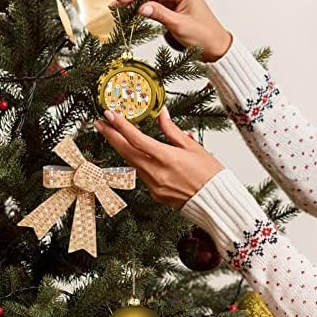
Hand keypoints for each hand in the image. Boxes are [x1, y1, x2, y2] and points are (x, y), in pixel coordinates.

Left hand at [94, 108, 223, 207]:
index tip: (110, 114)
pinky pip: (142, 175)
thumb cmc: (210, 175)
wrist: (217, 202)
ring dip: (122, 148)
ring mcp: (154, 186)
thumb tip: (162, 114)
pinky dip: (139, 162)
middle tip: (100, 123)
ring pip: (132, 163)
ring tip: (114, 135)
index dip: (121, 126)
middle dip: (111, 136)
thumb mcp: (193, 147)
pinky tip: (138, 154)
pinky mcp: (155, 194)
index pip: (137, 139)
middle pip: (127, 152)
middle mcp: (157, 174)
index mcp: (168, 159)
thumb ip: (172, 131)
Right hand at [111, 0, 232, 62]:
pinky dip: (143, 7)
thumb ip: (160, 14)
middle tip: (116, 5)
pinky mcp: (173, 7)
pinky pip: (155, 3)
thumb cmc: (204, 36)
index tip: (121, 0)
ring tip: (120, 8)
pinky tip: (132, 12)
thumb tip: (141, 7)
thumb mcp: (180, 26)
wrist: (216, 48)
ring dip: (136, 1)